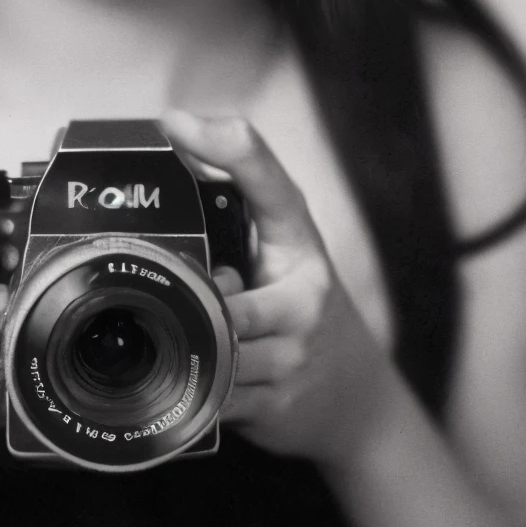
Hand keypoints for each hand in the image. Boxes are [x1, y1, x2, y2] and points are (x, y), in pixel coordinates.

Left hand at [161, 112, 393, 471]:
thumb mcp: (283, 242)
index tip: (176, 124)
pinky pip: (213, 394)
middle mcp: (305, 294)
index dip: (226, 148)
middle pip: (221, 296)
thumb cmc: (300, 305)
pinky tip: (191, 373)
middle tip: (172, 298)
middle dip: (188, 302)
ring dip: (187, 344)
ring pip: (213, 347)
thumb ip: (240, 188)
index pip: (270, 184)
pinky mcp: (279, 402)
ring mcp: (294, 353)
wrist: (354, 396)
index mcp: (300, 242)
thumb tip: (179, 129)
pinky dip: (191, 386)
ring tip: (179, 335)